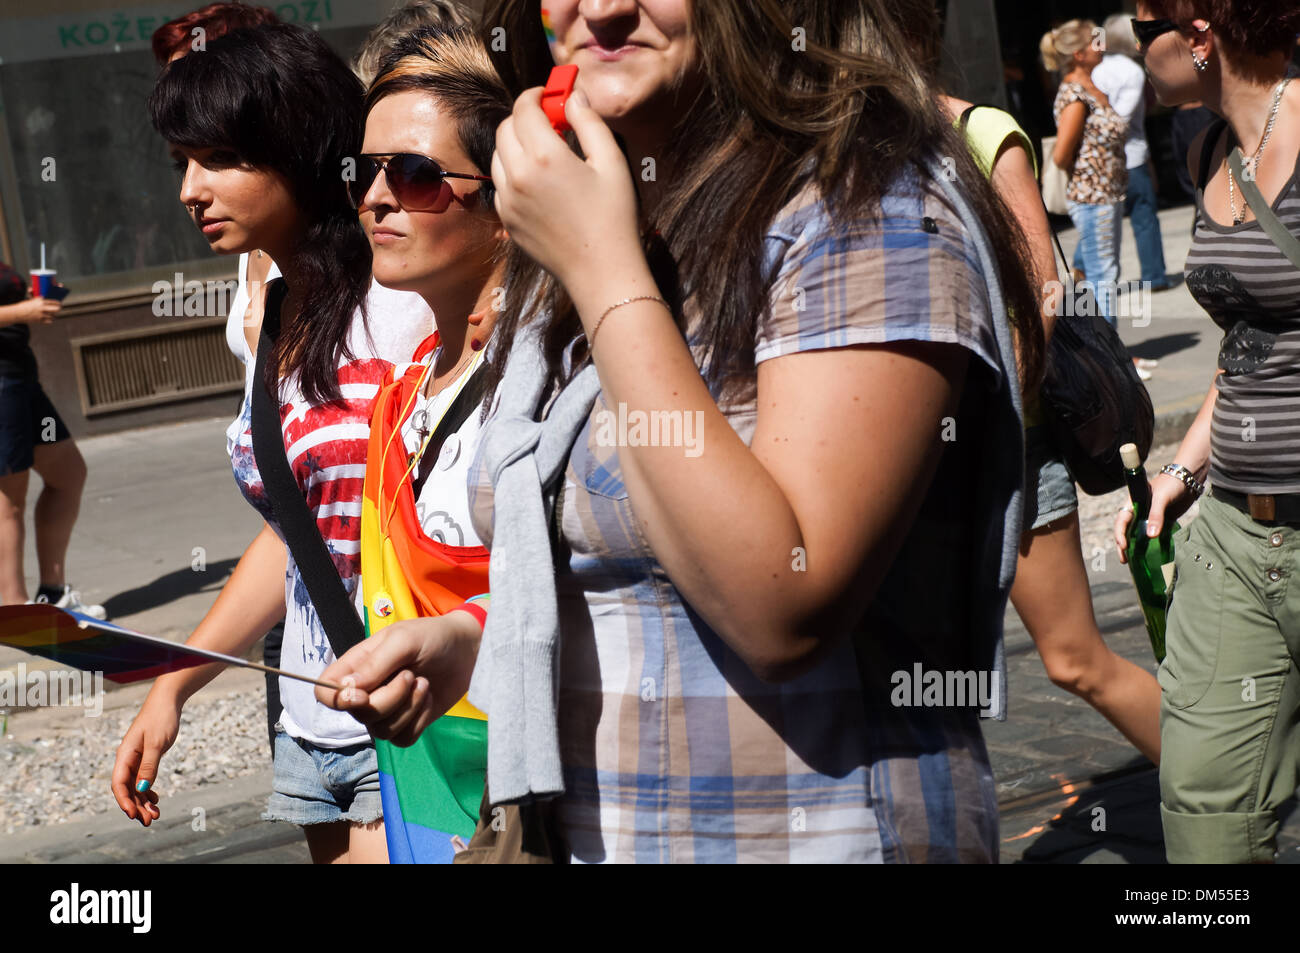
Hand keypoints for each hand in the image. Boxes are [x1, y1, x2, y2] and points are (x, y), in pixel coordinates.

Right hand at [16, 296, 58, 323]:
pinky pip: (50, 321)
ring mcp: (42, 315)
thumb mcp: (32, 300)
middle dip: (58, 309)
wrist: (18, 313)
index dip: (58, 303)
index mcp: (41, 301)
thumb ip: (38, 298)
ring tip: (51, 314)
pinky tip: (48, 318)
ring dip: (53, 315)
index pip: (54, 302)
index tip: (59, 304)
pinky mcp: (40, 321)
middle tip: (58, 309)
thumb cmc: (24, 306)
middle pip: (57, 309)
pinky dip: (50, 320)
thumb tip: (42, 296)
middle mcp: (43, 308)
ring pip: (53, 316)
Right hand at [110, 691, 180, 826]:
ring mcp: (136, 759)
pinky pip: (143, 779)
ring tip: (155, 815)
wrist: (168, 702)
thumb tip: (142, 788)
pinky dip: (148, 791)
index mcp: (125, 754)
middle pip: (127, 789)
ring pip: (136, 786)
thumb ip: (149, 766)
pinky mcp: (146, 758)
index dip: (124, 801)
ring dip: (143, 802)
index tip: (133, 814)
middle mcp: (127, 759)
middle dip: (136, 806)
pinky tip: (156, 800)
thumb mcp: (157, 743)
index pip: (119, 783)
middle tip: (149, 821)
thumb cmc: (161, 718)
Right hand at [314, 612, 480, 746]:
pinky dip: (418, 721)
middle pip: (359, 715)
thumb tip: (347, 690)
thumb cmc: (431, 636)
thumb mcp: (402, 641)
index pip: (324, 693)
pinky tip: (428, 698)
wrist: (466, 649)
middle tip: (411, 675)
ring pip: (381, 731)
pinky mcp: (408, 723)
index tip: (361, 695)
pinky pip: (402, 739)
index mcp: (356, 667)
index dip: (336, 700)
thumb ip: (374, 664)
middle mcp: (367, 692)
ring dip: (408, 708)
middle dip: (389, 699)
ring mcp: (387, 710)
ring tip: (423, 683)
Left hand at [491, 87, 643, 301]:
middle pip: (505, 128)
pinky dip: (513, 172)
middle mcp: (518, 175)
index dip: (536, 95)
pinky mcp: (507, 219)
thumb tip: (573, 97)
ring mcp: (508, 200)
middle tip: (548, 121)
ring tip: (544, 151)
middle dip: (523, 117)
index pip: (525, 108)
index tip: (549, 95)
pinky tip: (539, 180)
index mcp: (545, 156)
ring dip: (515, 144)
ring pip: (497, 155)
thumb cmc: (613, 217)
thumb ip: (589, 122)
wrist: (601, 272)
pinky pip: (500, 183)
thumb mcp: (611, 162)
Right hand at [1113, 472, 1192, 563]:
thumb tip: (1151, 536)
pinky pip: (1157, 535)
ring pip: (1140, 535)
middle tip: (1124, 560)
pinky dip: (1154, 545)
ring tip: (1135, 562)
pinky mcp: (1164, 521)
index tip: (1123, 546)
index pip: (1122, 520)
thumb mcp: (1162, 498)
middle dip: (1124, 546)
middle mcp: (1140, 512)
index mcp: (1133, 503)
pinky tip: (1154, 556)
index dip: (1120, 534)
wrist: (1189, 478)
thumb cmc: (1171, 483)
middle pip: (1127, 530)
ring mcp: (1151, 517)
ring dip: (1137, 548)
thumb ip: (1156, 516)